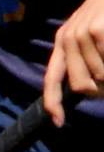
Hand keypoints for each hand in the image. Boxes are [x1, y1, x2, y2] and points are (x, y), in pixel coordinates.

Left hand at [44, 0, 103, 125]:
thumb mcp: (89, 29)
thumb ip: (84, 56)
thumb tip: (90, 86)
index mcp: (62, 41)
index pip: (51, 78)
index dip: (53, 103)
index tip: (59, 122)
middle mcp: (67, 39)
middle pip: (80, 86)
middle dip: (99, 92)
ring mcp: (82, 35)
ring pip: (99, 77)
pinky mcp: (98, 32)